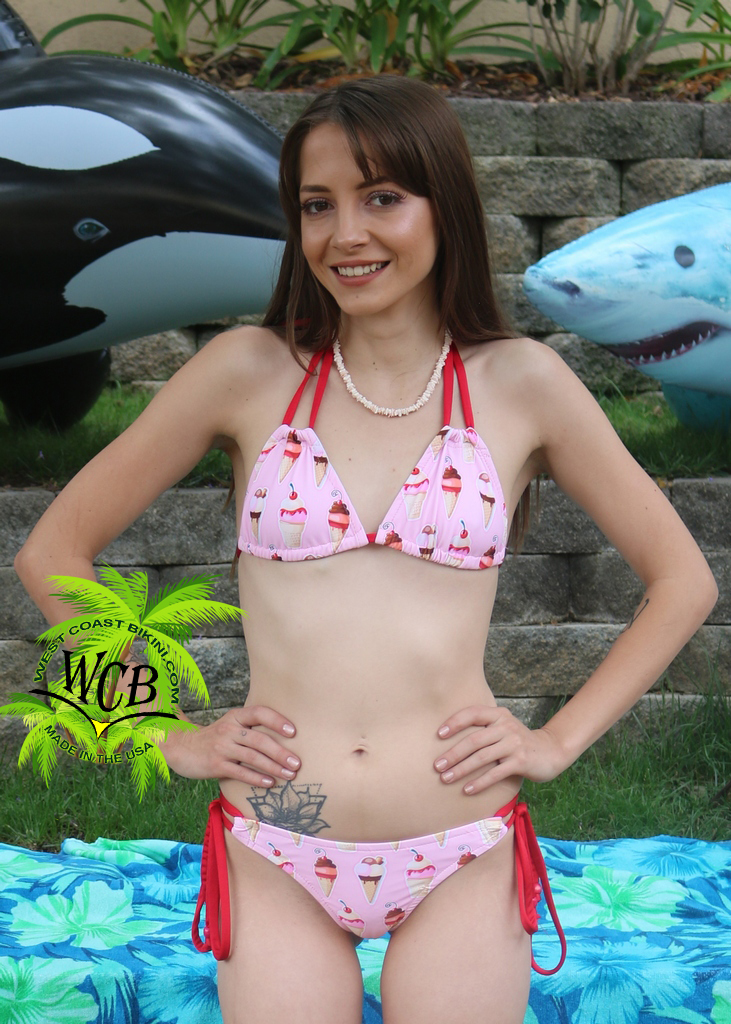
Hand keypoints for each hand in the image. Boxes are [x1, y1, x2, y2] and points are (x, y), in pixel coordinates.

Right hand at [160, 705, 300, 785]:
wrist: (181, 747)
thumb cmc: (214, 738)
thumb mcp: (230, 725)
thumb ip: (250, 728)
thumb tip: (282, 738)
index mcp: (235, 717)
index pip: (259, 713)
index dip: (277, 721)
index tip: (293, 732)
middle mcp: (229, 730)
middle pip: (260, 740)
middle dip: (281, 752)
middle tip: (297, 763)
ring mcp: (222, 747)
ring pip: (253, 757)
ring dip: (274, 767)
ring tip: (289, 775)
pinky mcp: (216, 765)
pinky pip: (240, 772)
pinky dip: (257, 778)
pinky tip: (270, 783)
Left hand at [433, 705, 565, 794]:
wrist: (551, 751)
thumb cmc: (518, 741)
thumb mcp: (503, 727)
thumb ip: (484, 728)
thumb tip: (451, 738)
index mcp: (499, 714)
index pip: (473, 713)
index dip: (455, 722)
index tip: (439, 734)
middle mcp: (506, 726)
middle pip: (474, 740)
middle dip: (453, 753)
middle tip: (437, 765)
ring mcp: (514, 743)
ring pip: (482, 757)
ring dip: (461, 769)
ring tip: (446, 778)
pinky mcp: (520, 761)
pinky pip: (495, 773)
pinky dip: (480, 782)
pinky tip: (467, 790)